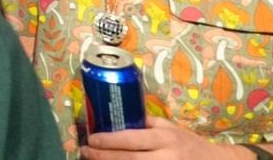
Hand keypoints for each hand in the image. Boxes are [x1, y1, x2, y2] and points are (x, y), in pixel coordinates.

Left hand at [79, 115, 242, 157]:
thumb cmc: (187, 142)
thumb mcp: (168, 127)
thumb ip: (145, 124)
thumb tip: (113, 117)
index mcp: (165, 138)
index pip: (132, 139)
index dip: (109, 140)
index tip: (91, 139)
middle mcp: (167, 157)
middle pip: (129, 159)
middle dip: (103, 156)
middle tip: (85, 152)